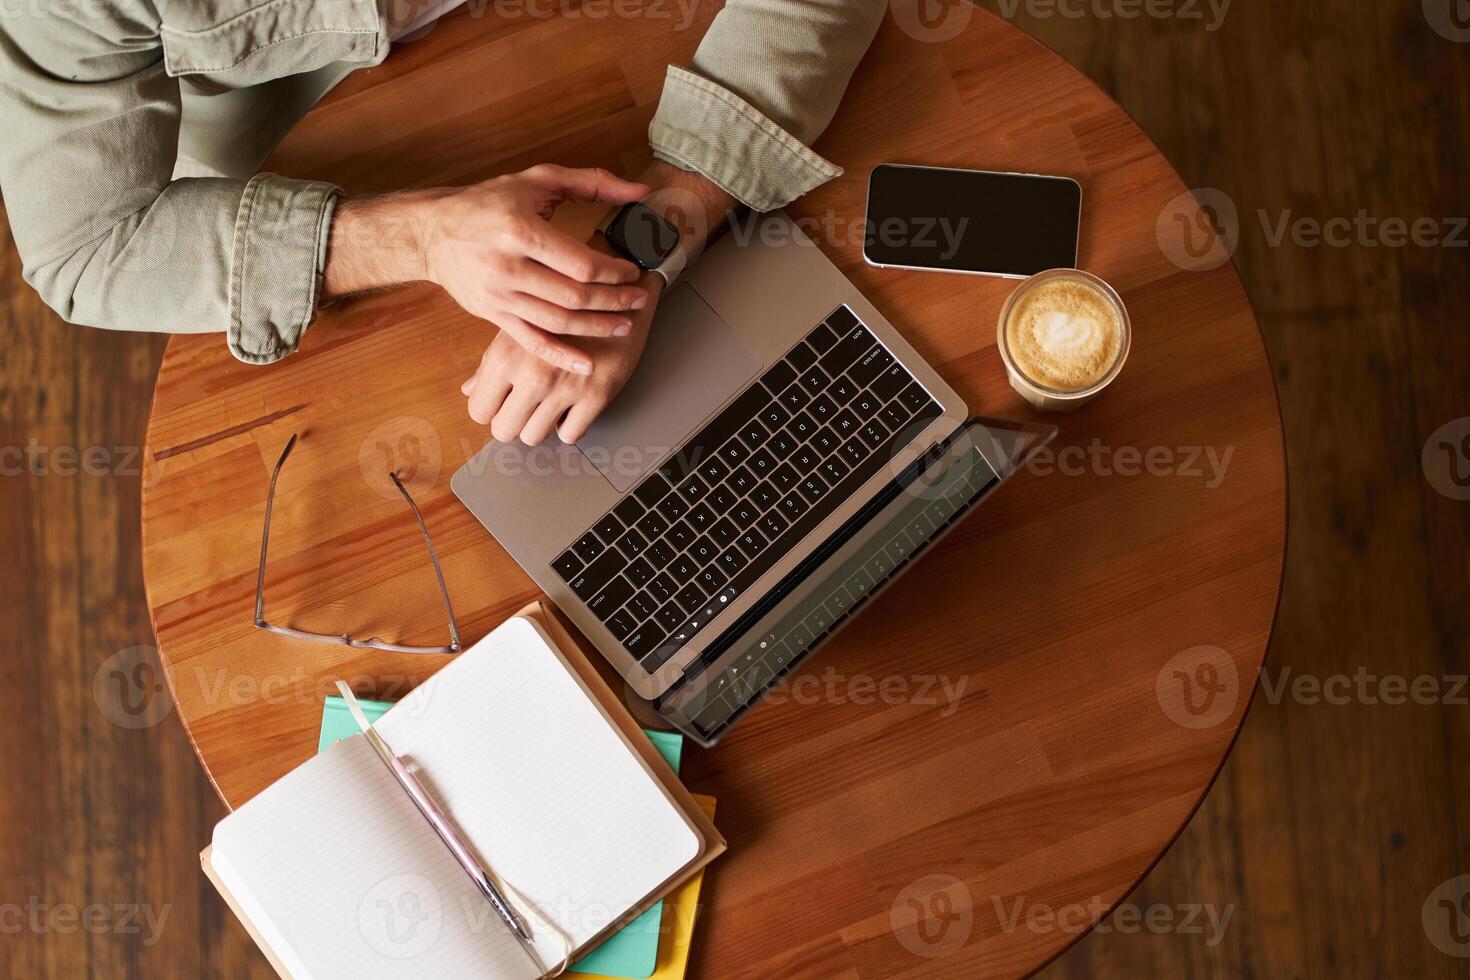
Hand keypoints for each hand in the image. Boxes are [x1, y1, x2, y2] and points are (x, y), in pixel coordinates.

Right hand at [324, 165, 650, 374]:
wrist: (432, 233)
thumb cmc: (488, 203)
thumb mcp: (536, 180)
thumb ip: (591, 183)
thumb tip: (640, 191)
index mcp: (520, 230)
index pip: (580, 262)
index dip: (614, 272)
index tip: (633, 272)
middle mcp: (507, 266)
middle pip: (573, 296)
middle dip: (613, 301)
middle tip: (639, 300)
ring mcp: (499, 295)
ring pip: (557, 321)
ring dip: (596, 328)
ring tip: (624, 326)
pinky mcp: (492, 315)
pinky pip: (531, 340)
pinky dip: (560, 356)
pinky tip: (586, 364)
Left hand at [460, 274, 661, 444]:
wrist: (618, 297)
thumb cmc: (563, 309)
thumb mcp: (519, 327)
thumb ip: (491, 362)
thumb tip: (470, 390)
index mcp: (505, 357)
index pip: (479, 409)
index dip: (490, 409)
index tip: (501, 404)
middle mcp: (532, 375)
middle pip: (504, 430)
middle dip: (512, 422)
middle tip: (524, 409)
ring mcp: (565, 388)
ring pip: (534, 436)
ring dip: (540, 425)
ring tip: (548, 405)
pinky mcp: (596, 396)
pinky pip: (570, 434)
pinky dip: (569, 425)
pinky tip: (571, 407)